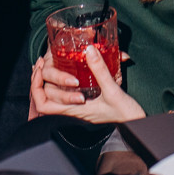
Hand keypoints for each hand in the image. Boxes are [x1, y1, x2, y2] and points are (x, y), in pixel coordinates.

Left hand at [27, 46, 143, 123]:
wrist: (137, 124)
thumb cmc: (126, 115)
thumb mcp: (113, 90)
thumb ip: (100, 71)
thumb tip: (88, 50)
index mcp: (75, 109)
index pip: (44, 104)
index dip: (36, 87)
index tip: (39, 70)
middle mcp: (74, 110)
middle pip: (45, 99)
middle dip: (39, 80)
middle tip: (42, 62)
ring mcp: (80, 107)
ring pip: (55, 97)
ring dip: (49, 81)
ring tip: (50, 64)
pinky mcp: (87, 103)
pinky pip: (67, 94)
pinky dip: (63, 83)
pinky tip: (68, 70)